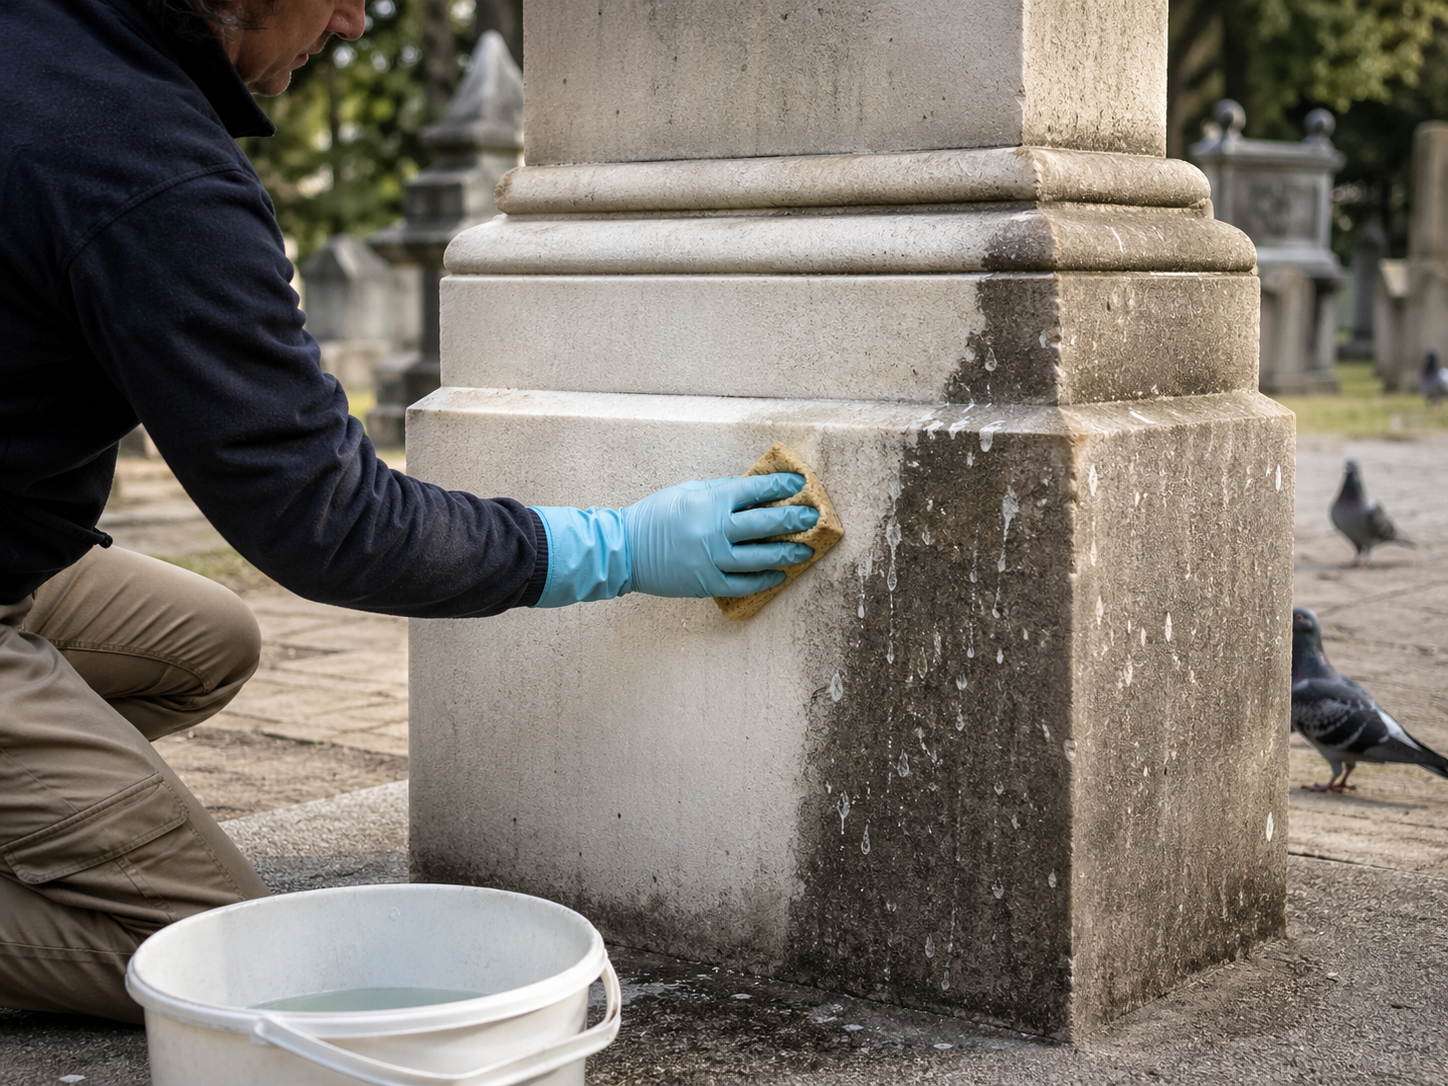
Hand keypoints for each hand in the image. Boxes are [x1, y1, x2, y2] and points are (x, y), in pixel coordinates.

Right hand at [623, 474, 819, 597]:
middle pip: (766, 524)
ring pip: (761, 557)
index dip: (781, 487)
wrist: (625, 550)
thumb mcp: (688, 491)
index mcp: (711, 502)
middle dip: (794, 519)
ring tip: (806, 550)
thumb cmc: (655, 516)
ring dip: (788, 553)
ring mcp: (712, 559)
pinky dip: (764, 580)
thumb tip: (754, 491)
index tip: (799, 485)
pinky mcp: (707, 583)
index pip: (756, 490)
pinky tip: (779, 575)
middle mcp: (715, 530)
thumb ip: (721, 491)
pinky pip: (744, 583)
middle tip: (812, 517)